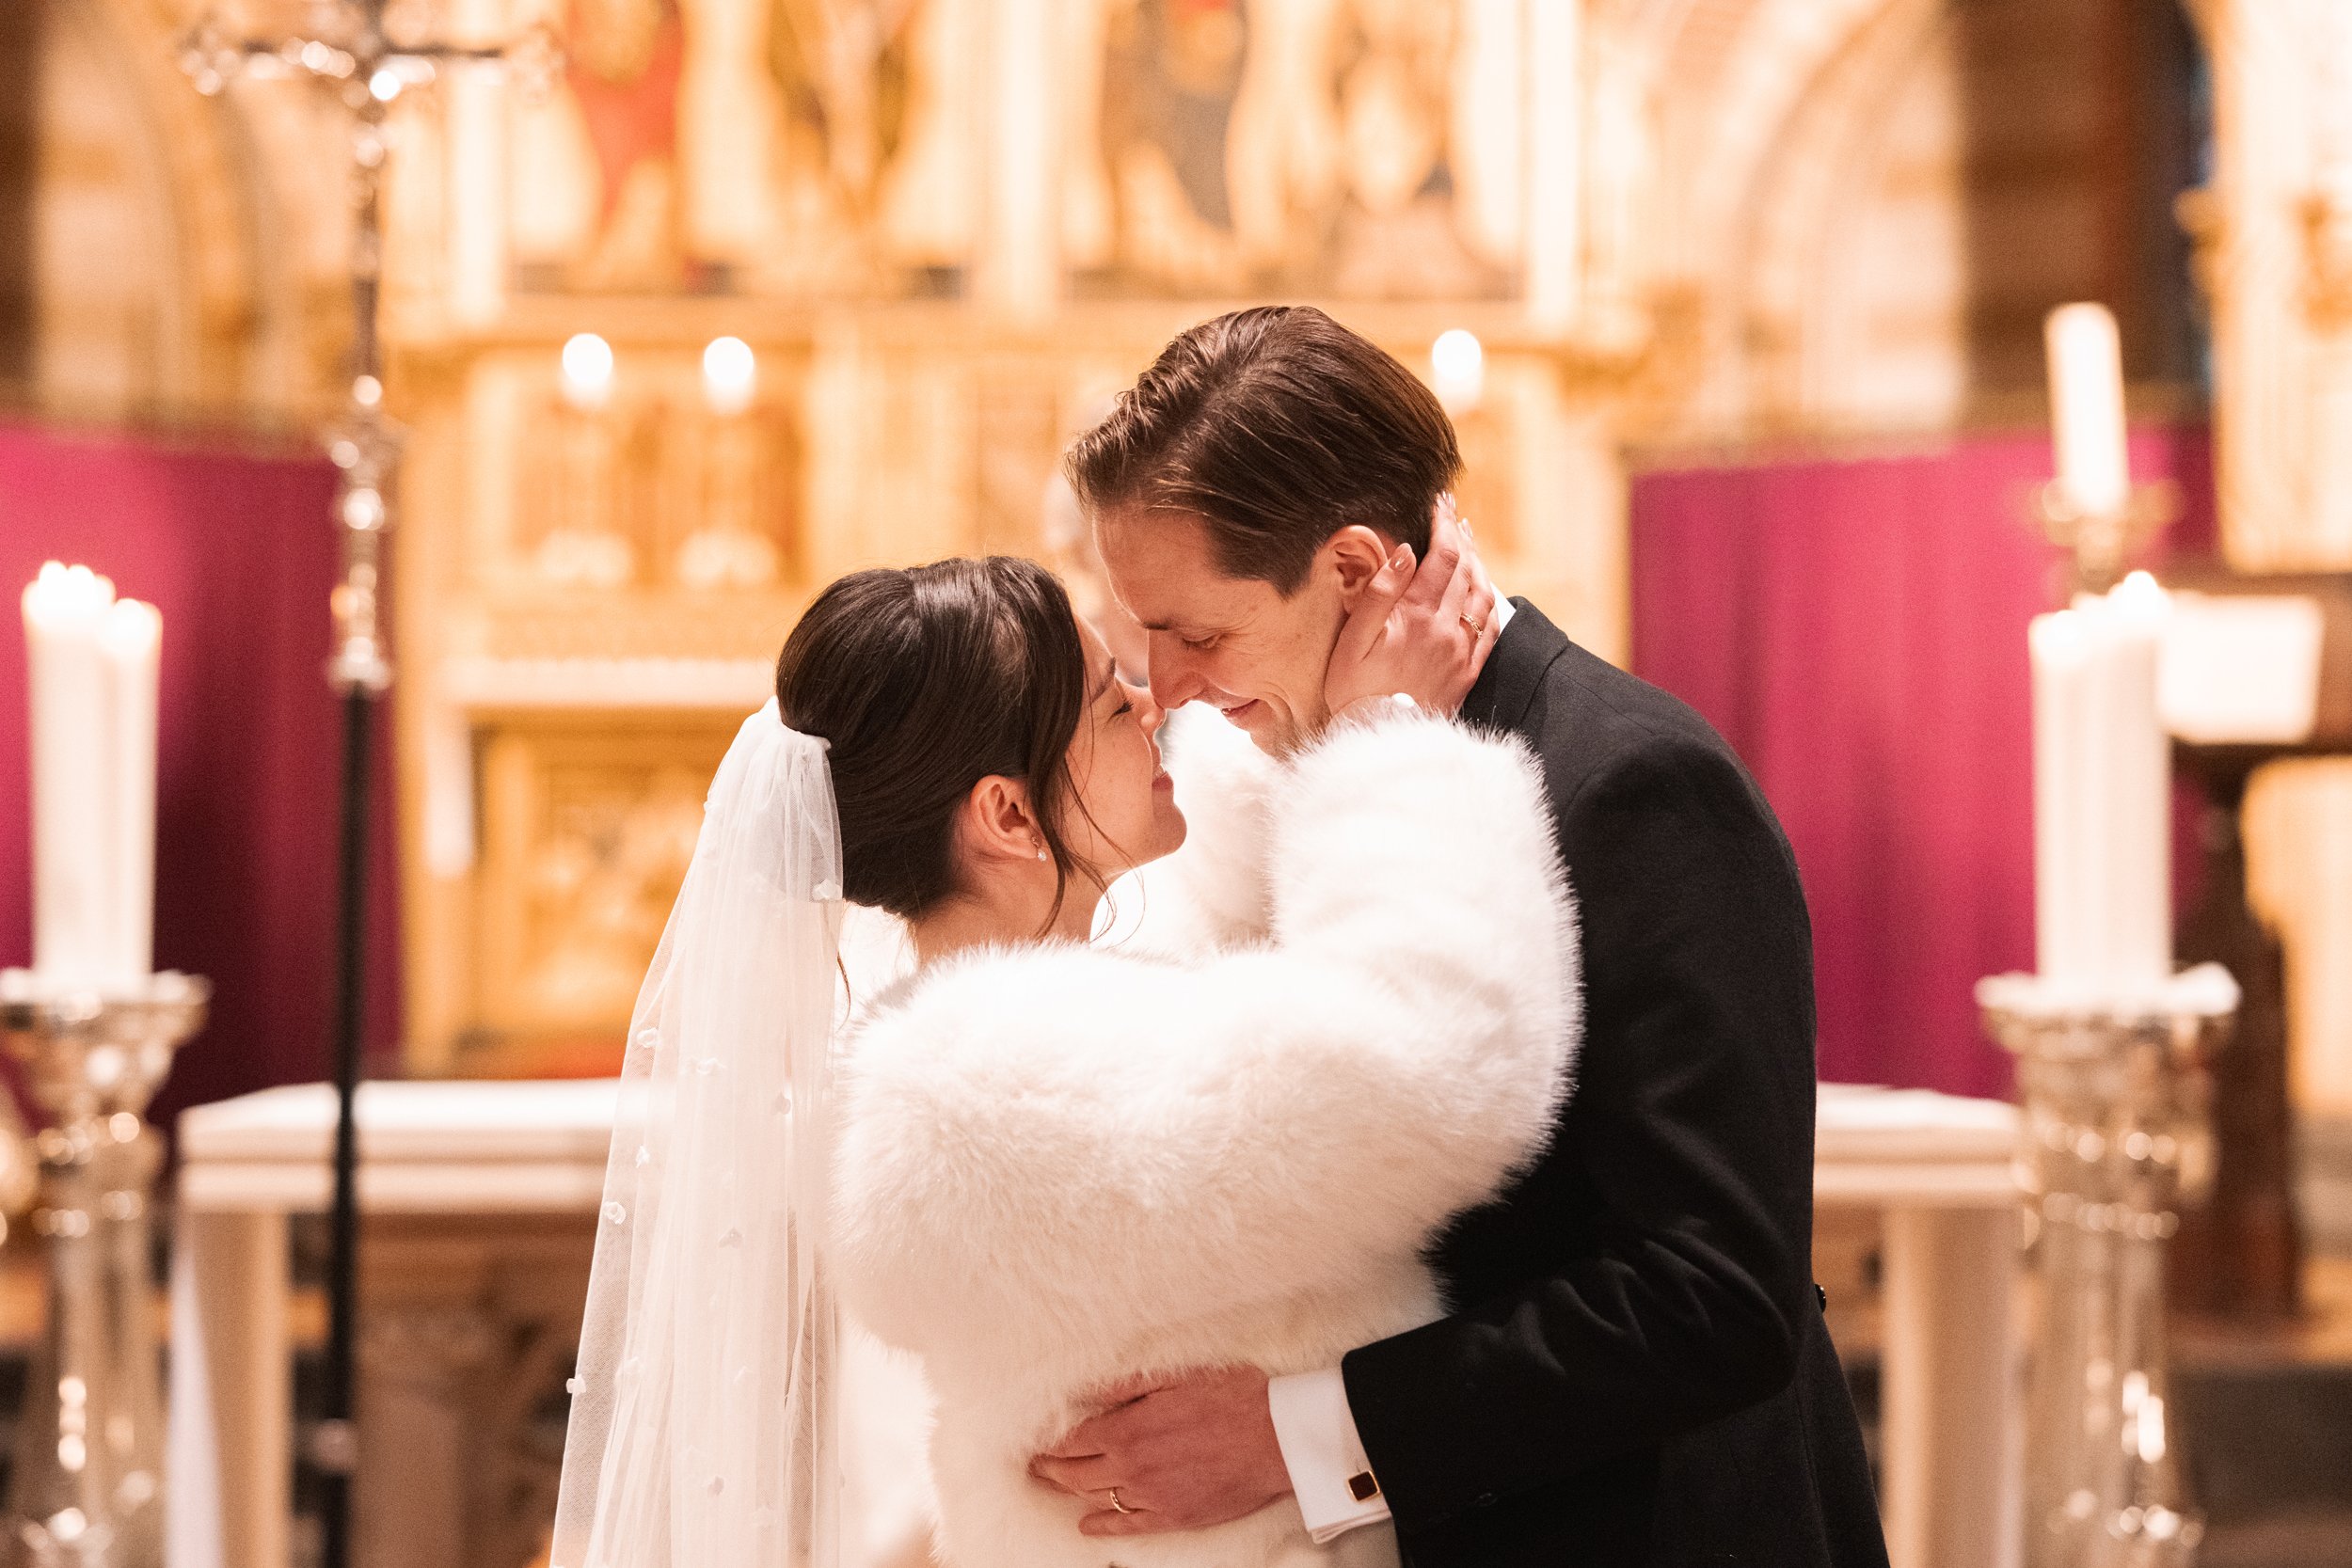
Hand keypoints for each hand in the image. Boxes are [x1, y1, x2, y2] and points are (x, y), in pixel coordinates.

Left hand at [1027, 1366, 1292, 1537]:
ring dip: (1069, 1493)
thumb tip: (1087, 1391)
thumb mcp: (1175, 1376)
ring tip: (1053, 1486)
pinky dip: (1102, 1526)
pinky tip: (1087, 1525)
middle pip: (1075, 1473)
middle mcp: (1132, 1466)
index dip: (1049, 1443)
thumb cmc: (1232, 1397)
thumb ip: (1127, 1386)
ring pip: (1096, 1499)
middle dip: (1050, 1469)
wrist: (1276, 1438)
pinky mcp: (1173, 1516)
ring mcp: (1151, 1496)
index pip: (1073, 1440)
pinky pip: (1127, 1527)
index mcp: (1129, 1427)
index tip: (1033, 1442)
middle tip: (1033, 1466)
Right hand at [1322, 493, 1499, 719]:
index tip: (1438, 502)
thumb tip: (1405, 553)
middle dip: (1459, 536)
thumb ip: (1379, 595)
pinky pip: (1490, 629)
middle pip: (1465, 570)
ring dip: (1477, 564)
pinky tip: (1482, 590)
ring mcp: (1462, 652)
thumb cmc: (1353, 693)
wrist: (1378, 744)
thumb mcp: (1352, 642)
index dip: (1443, 524)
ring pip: (1482, 595)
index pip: (1442, 556)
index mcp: (1418, 617)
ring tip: (1467, 542)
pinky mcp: (1467, 673)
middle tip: (1451, 513)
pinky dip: (1488, 601)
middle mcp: (1447, 630)